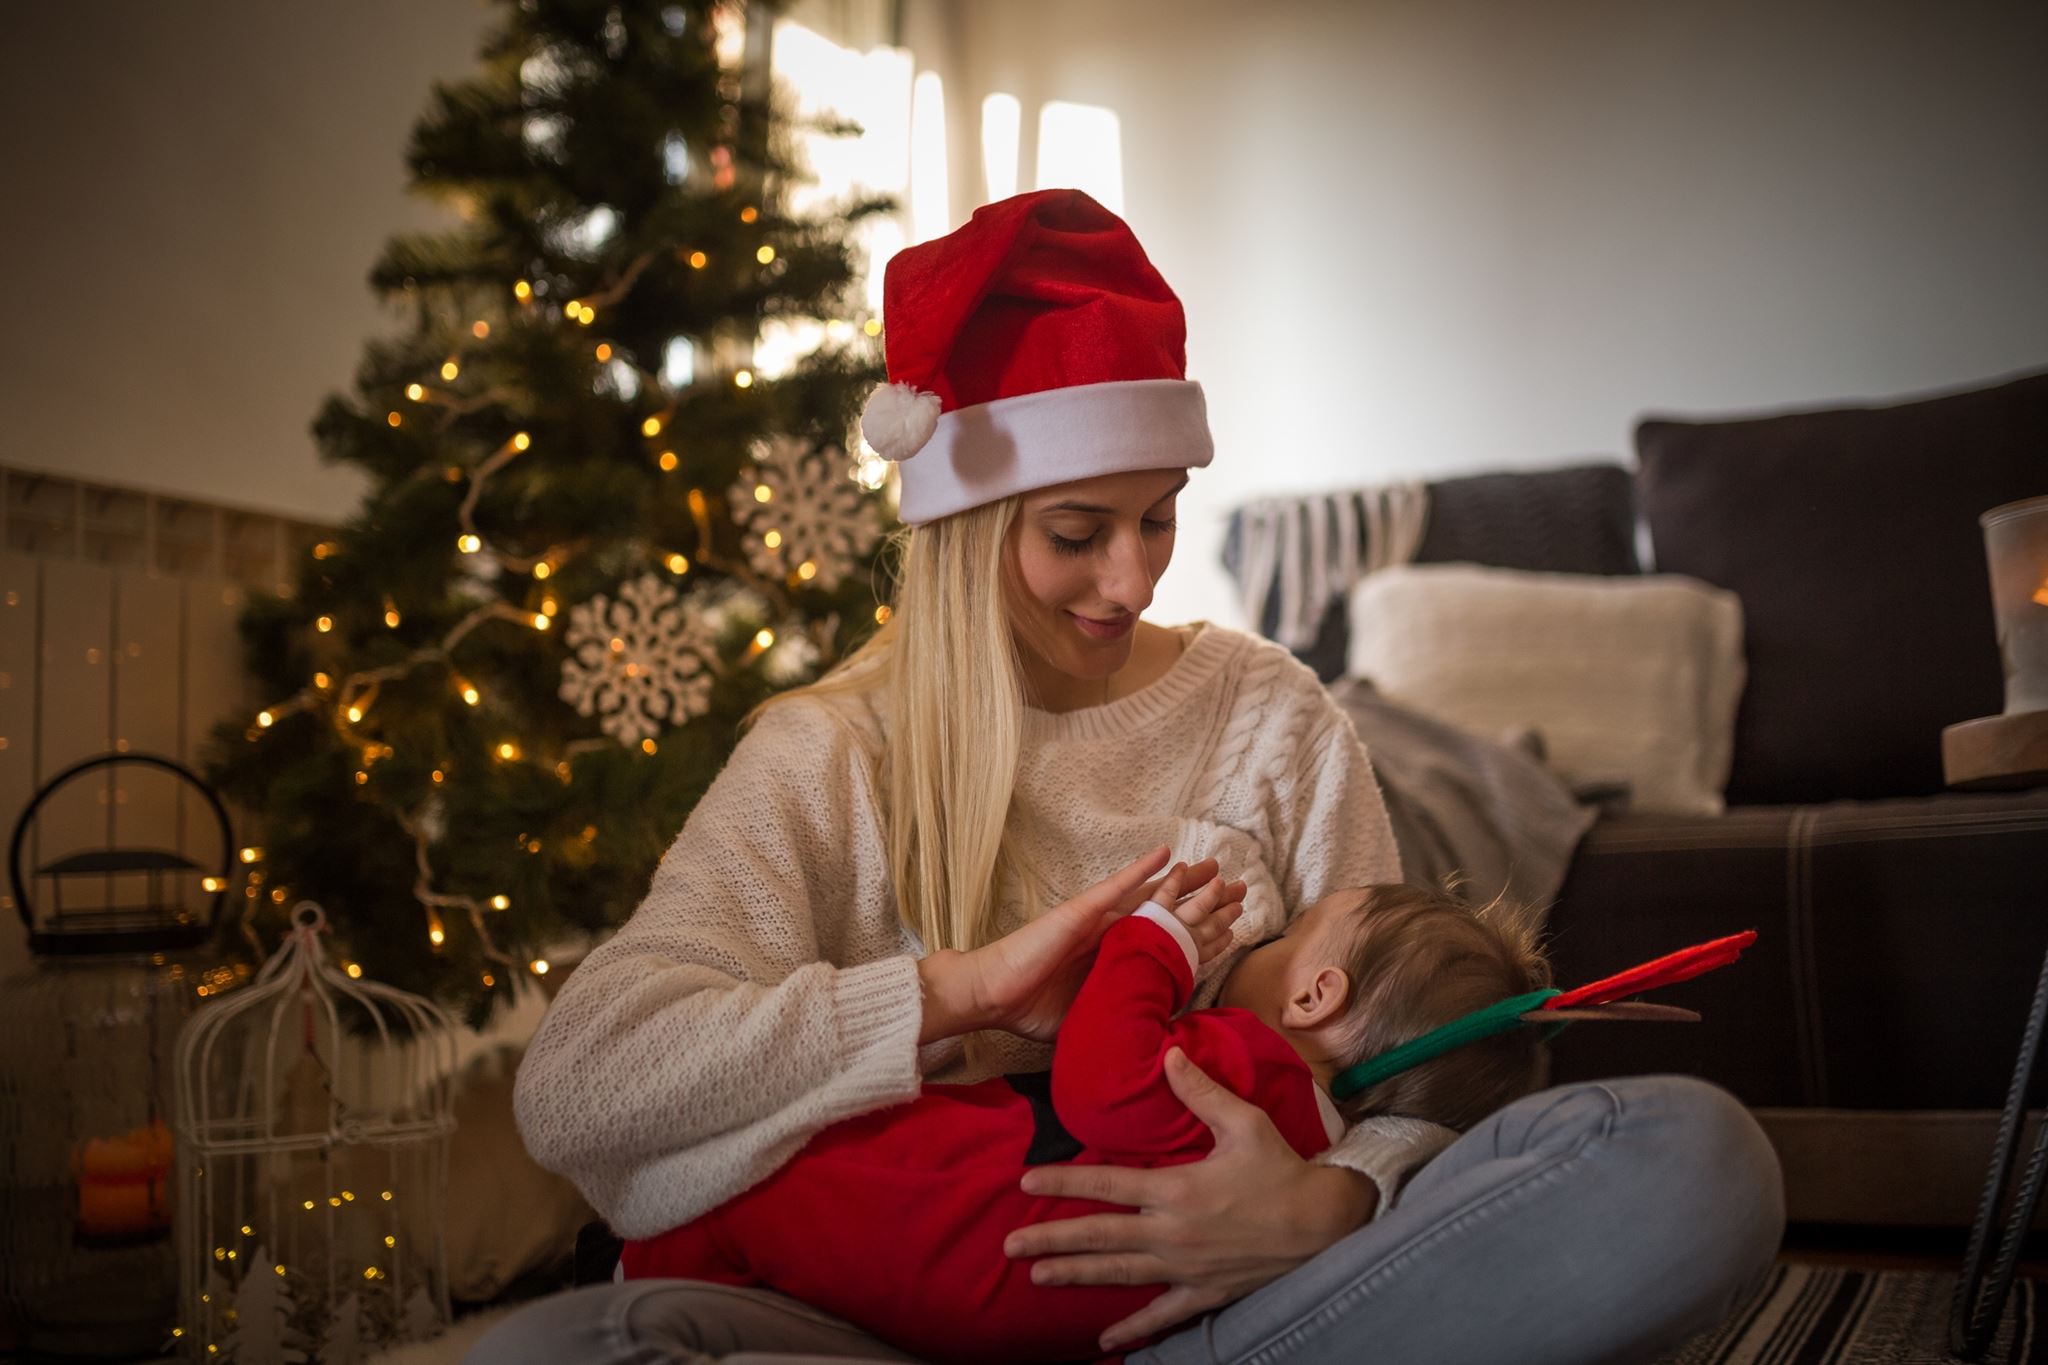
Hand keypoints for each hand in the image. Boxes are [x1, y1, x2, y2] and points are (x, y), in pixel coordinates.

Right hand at [961, 849, 1246, 1042]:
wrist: (993, 996)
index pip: (1169, 942)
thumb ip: (1120, 1014)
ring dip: (1186, 881)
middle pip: (1170, 913)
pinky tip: (1166, 853)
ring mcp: (1098, 921)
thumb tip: (1151, 1039)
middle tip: (1242, 891)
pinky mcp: (1081, 913)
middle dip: (1207, 903)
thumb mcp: (1092, 1016)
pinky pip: (1116, 888)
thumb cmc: (1032, 1010)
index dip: (1202, 932)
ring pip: (1152, 896)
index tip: (1233, 926)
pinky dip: (1141, 870)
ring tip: (1218, 866)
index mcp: (1118, 958)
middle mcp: (1113, 934)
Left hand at [1004, 1048, 1377, 1353]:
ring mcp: (1185, 1267)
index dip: (1064, 1181)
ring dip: (1075, 1274)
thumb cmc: (1282, 1170)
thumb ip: (1200, 1091)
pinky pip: (1162, 1314)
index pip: (1106, 1184)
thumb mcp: (1243, 1123)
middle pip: (1099, 1235)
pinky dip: (1132, 1328)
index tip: (1027, 1181)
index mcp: (1175, 1189)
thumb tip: (1168, 1055)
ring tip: (1037, 1275)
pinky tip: (1104, 1339)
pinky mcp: (1204, 1292)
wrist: (1323, 1224)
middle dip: (1051, 1239)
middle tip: (1010, 1243)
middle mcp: (1171, 1232)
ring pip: (1118, 1273)